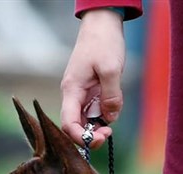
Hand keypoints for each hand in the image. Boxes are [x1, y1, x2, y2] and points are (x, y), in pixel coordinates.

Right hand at [60, 10, 125, 147]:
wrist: (102, 24)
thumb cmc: (103, 43)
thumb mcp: (111, 69)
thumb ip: (111, 96)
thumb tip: (109, 119)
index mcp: (72, 90)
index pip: (68, 123)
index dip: (79, 137)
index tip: (97, 139)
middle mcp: (73, 95)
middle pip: (76, 125)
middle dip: (90, 135)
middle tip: (108, 134)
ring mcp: (81, 94)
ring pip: (87, 119)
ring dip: (99, 125)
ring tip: (114, 112)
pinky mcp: (90, 92)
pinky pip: (96, 110)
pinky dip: (105, 113)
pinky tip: (114, 103)